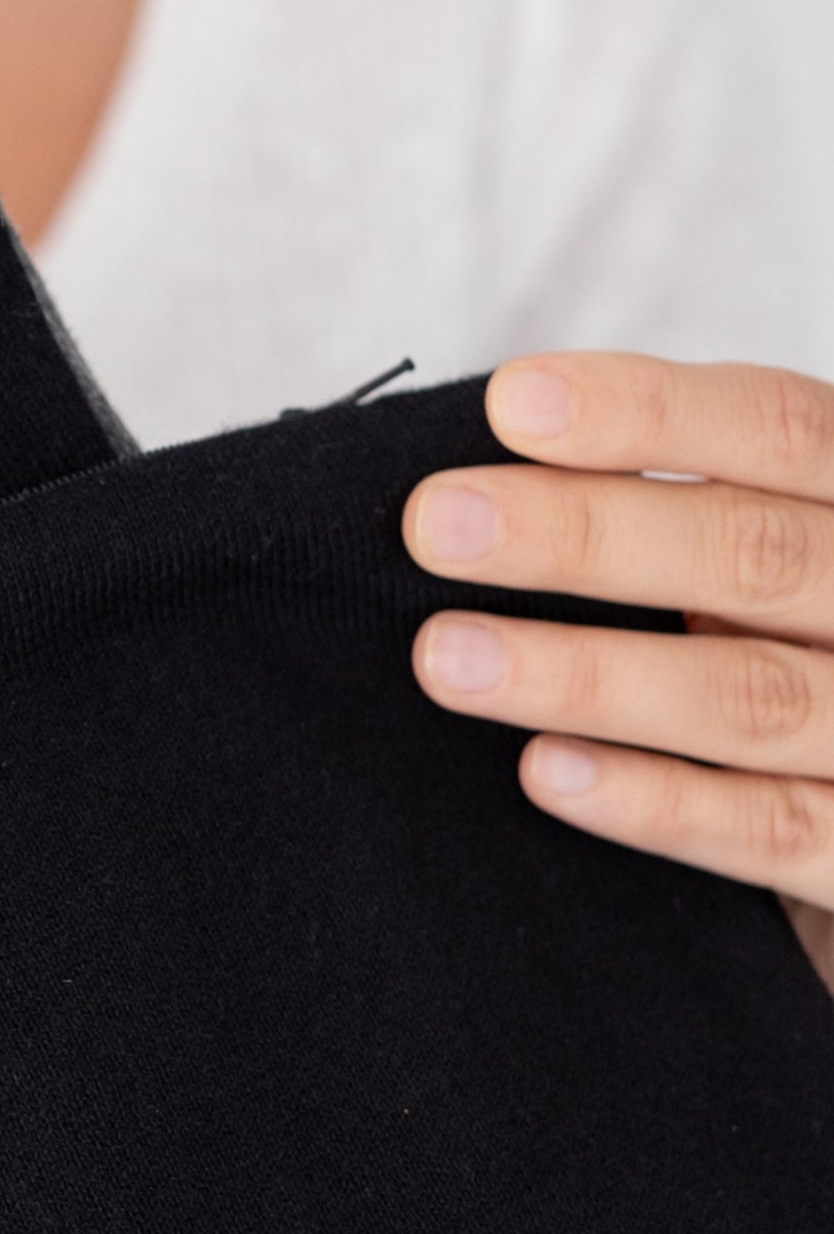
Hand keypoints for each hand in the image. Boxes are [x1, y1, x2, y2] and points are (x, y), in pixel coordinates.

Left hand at [404, 351, 833, 975]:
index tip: (514, 404)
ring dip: (585, 673)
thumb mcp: (780, 559)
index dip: (651, 413)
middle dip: (585, 535)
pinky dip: (652, 801)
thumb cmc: (811, 648)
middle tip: (438, 526)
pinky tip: (545, 771)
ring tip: (445, 654)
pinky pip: (764, 828)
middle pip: (752, 556)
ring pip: (744, 696)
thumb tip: (494, 490)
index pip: (780, 430)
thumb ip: (689, 517)